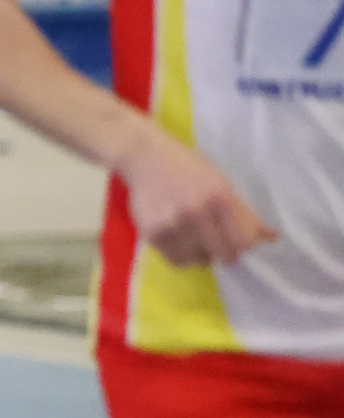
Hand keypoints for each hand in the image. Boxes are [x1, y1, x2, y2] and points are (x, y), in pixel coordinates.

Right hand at [123, 132, 278, 267]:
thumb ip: (244, 212)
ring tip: (195, 240)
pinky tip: (180, 241)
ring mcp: (172, 223)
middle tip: (218, 245)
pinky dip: (182, 256)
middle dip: (225, 253)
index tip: (238, 244)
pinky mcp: (152, 232)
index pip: (243, 241)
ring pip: (198, 260)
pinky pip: (175, 260)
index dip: (243, 247)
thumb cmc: (189, 169)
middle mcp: (196, 212)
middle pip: (223, 254)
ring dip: (201, 255)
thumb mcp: (221, 184)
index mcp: (219, 198)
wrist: (145, 157)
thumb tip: (272, 238)